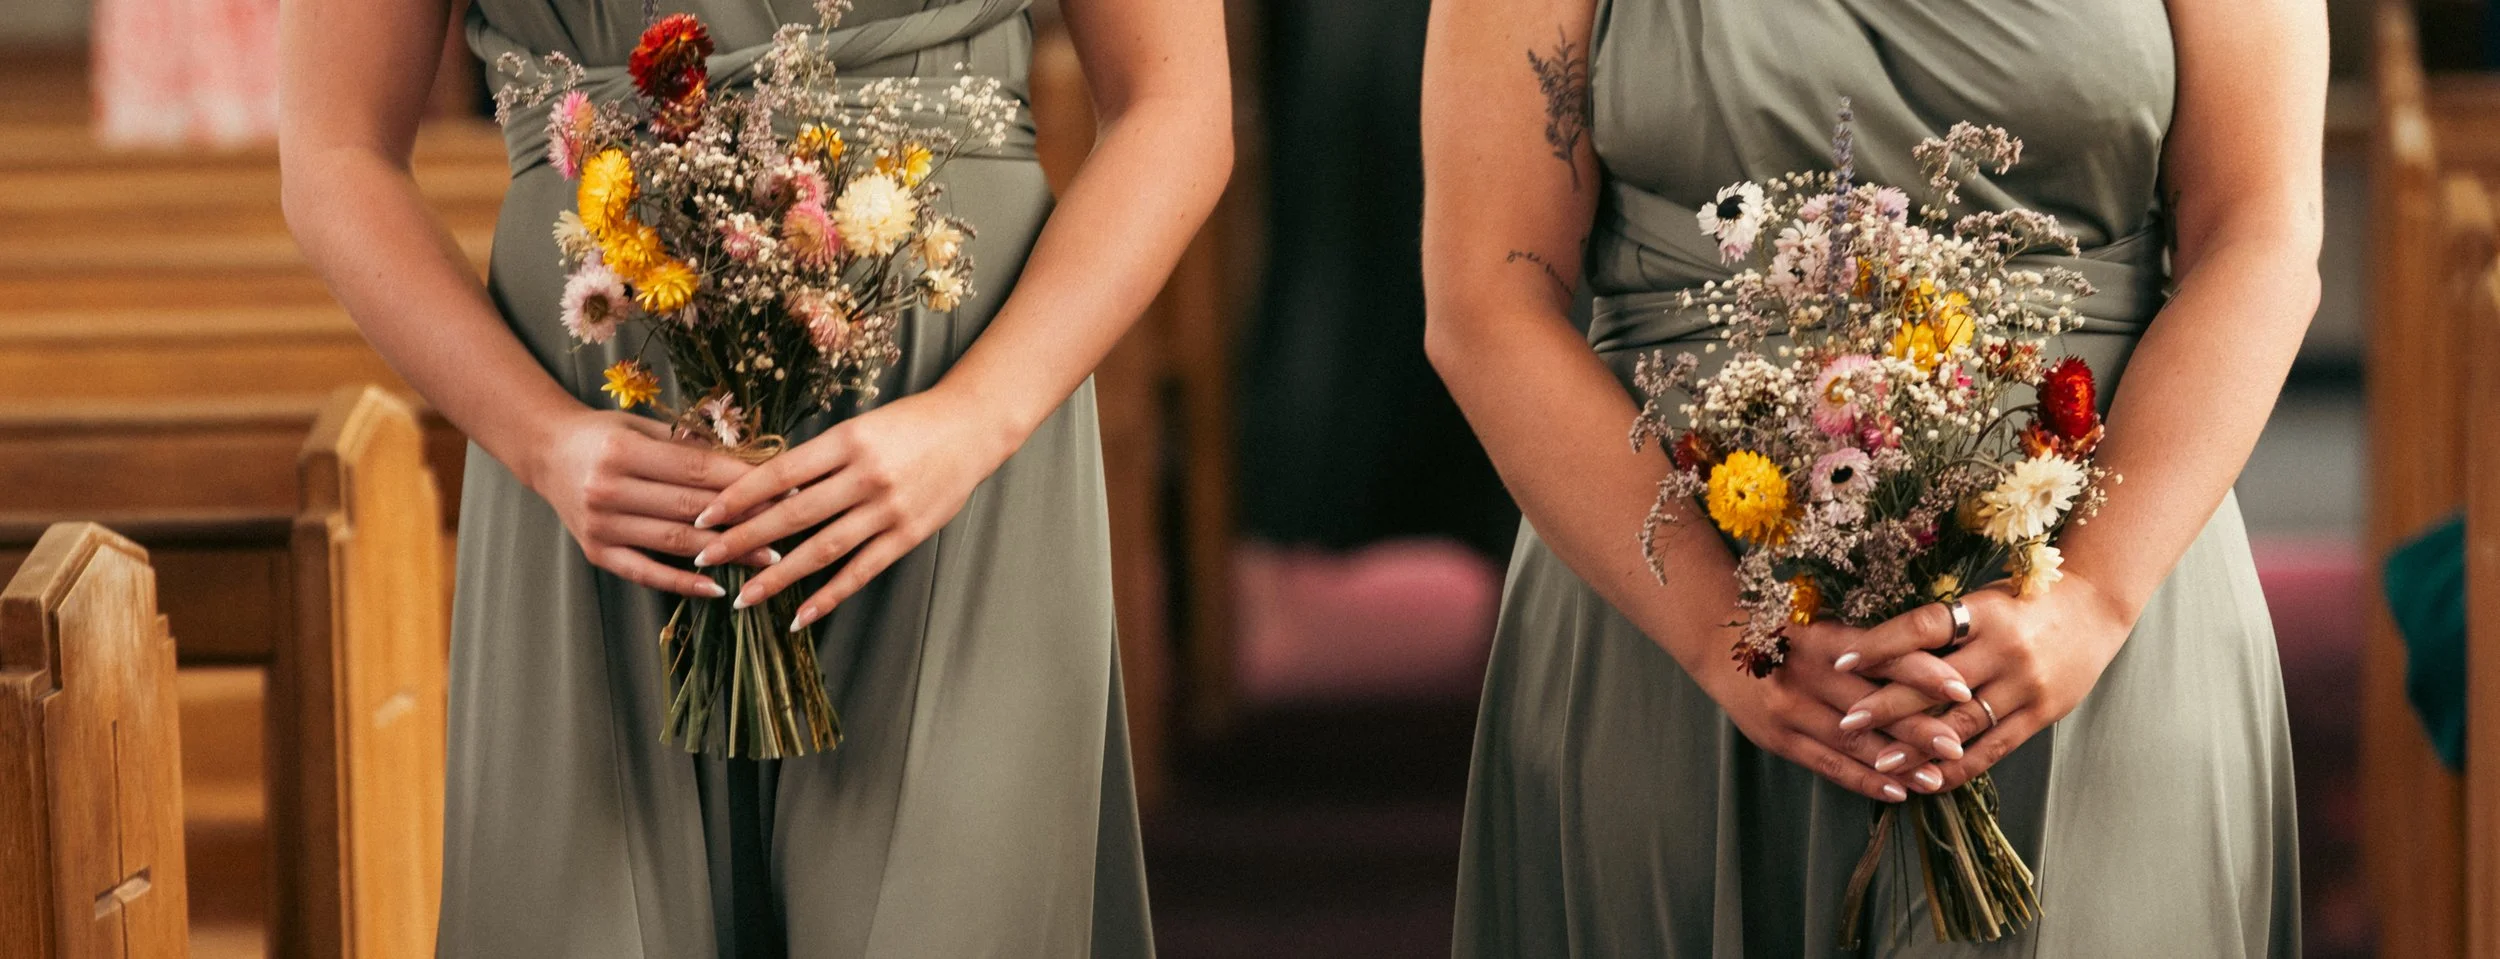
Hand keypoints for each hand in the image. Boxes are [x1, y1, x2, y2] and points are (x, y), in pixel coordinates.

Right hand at [526, 409, 769, 597]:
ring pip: (674, 543)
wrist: (547, 453)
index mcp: (622, 452)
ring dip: (724, 553)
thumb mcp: (642, 427)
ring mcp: (600, 526)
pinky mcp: (596, 553)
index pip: (695, 471)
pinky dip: (682, 584)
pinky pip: (646, 572)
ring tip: (766, 559)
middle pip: (689, 509)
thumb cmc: (605, 436)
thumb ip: (688, 446)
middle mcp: (607, 490)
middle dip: (743, 518)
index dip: (742, 482)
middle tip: (785, 526)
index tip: (782, 489)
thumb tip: (750, 464)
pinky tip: (716, 587)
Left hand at [692, 387, 1021, 630]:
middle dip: (743, 539)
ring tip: (744, 598)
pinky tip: (801, 615)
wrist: (971, 428)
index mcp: (846, 441)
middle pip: (792, 514)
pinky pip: (861, 571)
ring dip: (779, 577)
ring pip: (822, 549)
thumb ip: (821, 458)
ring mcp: (887, 509)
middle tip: (706, 556)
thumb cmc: (910, 424)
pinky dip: (829, 596)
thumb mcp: (860, 428)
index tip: (705, 515)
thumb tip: (769, 490)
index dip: (738, 496)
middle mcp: (864, 476)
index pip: (779, 473)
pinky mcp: (908, 535)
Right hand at [1707, 620, 1972, 802]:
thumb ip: (1869, 646)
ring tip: (1936, 778)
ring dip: (1896, 763)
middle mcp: (1804, 673)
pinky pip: (1827, 764)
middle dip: (1917, 727)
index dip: (1921, 672)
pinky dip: (1863, 780)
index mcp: (1822, 637)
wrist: (1718, 645)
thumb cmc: (1787, 632)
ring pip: (1851, 741)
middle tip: (1957, 745)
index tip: (1960, 687)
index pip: (1880, 656)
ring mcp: (1788, 709)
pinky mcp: (1778, 738)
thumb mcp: (1823, 626)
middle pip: (1870, 704)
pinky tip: (1895, 792)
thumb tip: (1937, 663)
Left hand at [1832, 577, 2134, 794]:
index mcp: (1984, 612)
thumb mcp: (1983, 600)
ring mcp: (2025, 685)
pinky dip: (1958, 767)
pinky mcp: (2040, 714)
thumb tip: (1876, 651)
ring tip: (1880, 763)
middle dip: (1886, 706)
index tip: (1841, 660)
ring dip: (1918, 746)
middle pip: (1936, 683)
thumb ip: (1942, 627)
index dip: (1881, 644)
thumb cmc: (2024, 602)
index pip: (1923, 627)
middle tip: (1846, 723)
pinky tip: (1928, 780)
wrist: (2095, 609)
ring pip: (1962, 724)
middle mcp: (2004, 649)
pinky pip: (1994, 749)